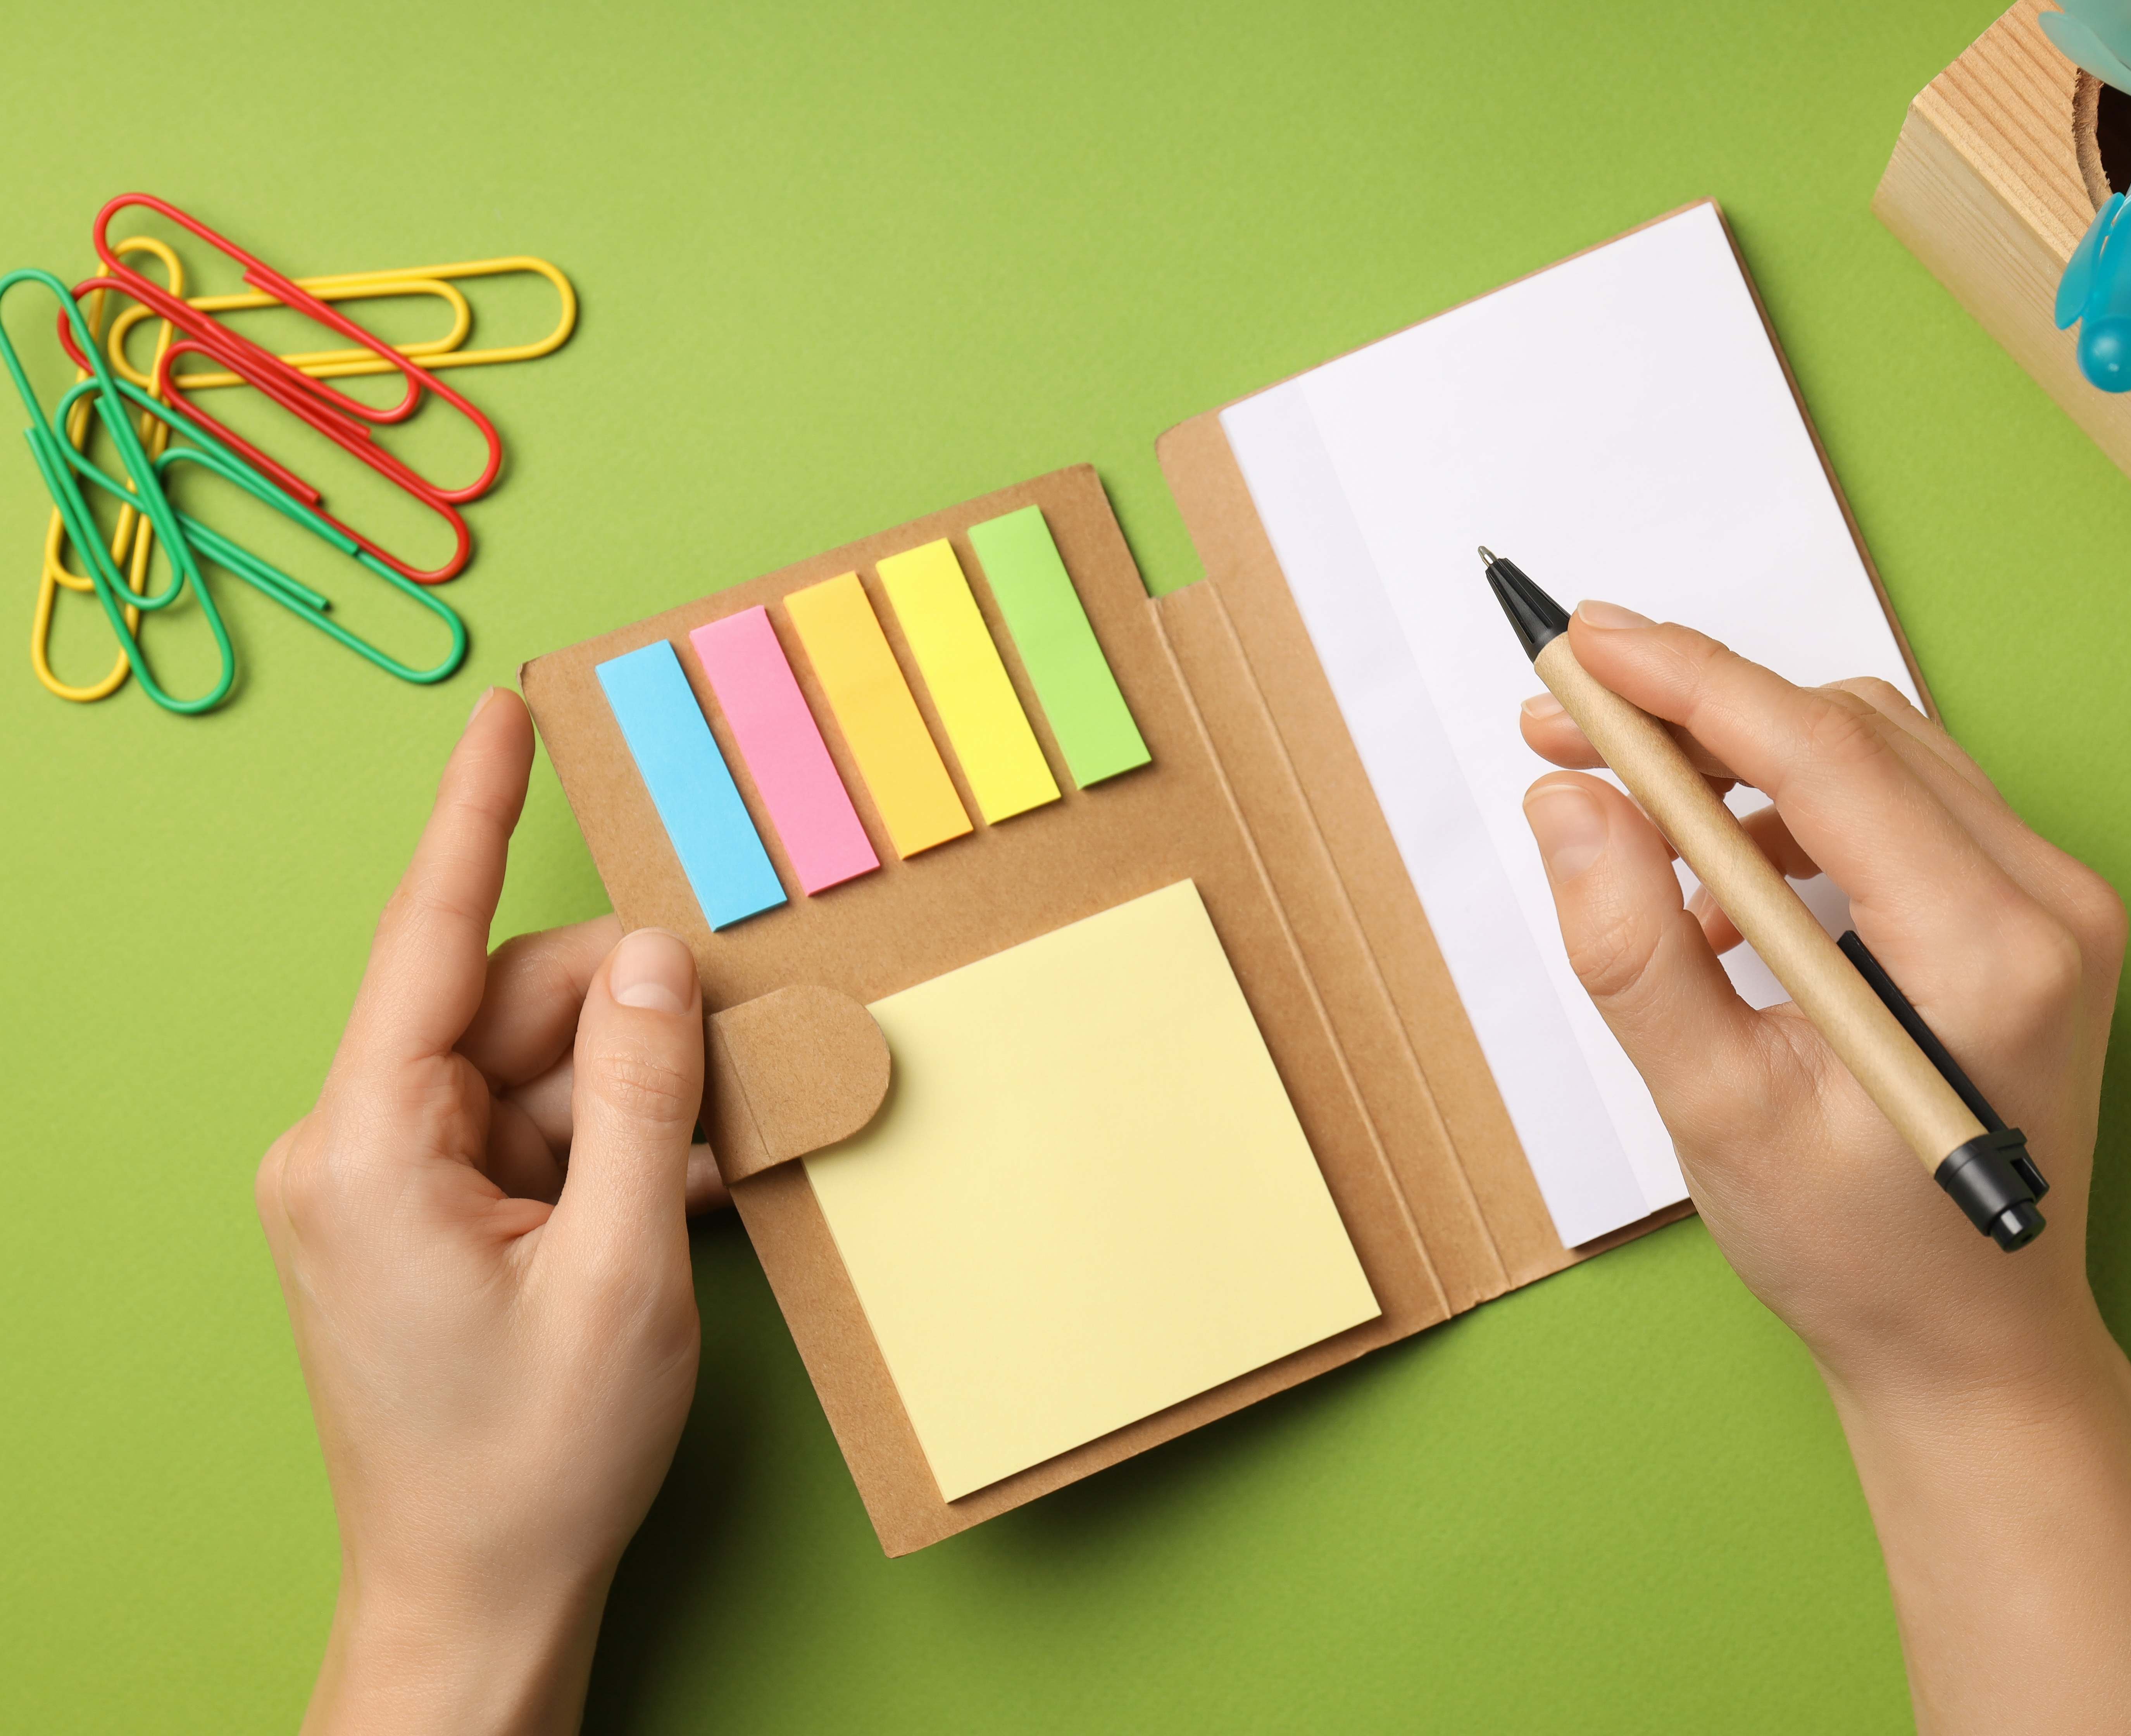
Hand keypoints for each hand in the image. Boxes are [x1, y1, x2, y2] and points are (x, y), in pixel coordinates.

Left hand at [258, 689, 718, 1734]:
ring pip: (536, 1071)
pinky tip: (687, 1188)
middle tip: (752, 1040)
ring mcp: (385, 1185)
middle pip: (512, 1012)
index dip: (472, 815)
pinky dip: (614, 1149)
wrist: (476, 1595)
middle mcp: (353, 1149)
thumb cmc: (533, 1458)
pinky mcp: (423, 1217)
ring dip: (640, 1098)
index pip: (426, 939)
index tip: (503, 715)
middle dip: (635, 1020)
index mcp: (365, 1152)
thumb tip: (661, 964)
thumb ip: (646, 1101)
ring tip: (729, 1144)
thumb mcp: (624, 1271)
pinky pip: (532, 1132)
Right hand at [1518, 605, 2130, 1733]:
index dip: (1691, 684)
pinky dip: (1794, 805)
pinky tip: (1710, 868)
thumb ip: (1635, 952)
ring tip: (1619, 786)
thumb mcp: (1717, 1114)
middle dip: (1696, 709)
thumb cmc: (1857, 1255)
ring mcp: (2053, 905)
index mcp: (1990, 955)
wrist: (1972, 1342)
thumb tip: (1570, 801)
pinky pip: (1900, 805)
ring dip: (1740, 750)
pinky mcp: (2028, 916)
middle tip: (1565, 715)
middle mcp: (2049, 905)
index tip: (1582, 646)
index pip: (1823, 756)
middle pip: (1851, 734)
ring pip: (1875, 753)